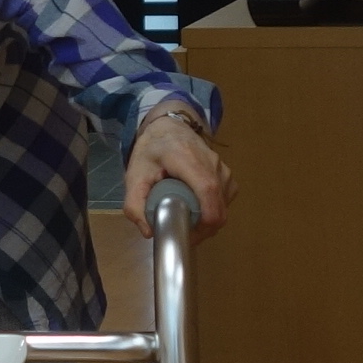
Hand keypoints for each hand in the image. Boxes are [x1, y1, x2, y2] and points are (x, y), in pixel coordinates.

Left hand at [123, 109, 232, 235]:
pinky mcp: (228, 177)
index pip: (207, 188)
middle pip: (218, 205)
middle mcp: (212, 163)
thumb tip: (149, 232)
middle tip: (181, 235)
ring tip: (186, 221)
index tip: (190, 235)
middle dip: (203, 229)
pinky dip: (212, 213)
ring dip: (207, 222)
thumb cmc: (152, 151)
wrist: (171, 127)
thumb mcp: (134, 175)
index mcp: (187, 158)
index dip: (206, 216)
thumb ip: (135, 204)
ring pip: (223, 207)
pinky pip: (225, 202)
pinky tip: (196, 210)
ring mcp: (223, 169)